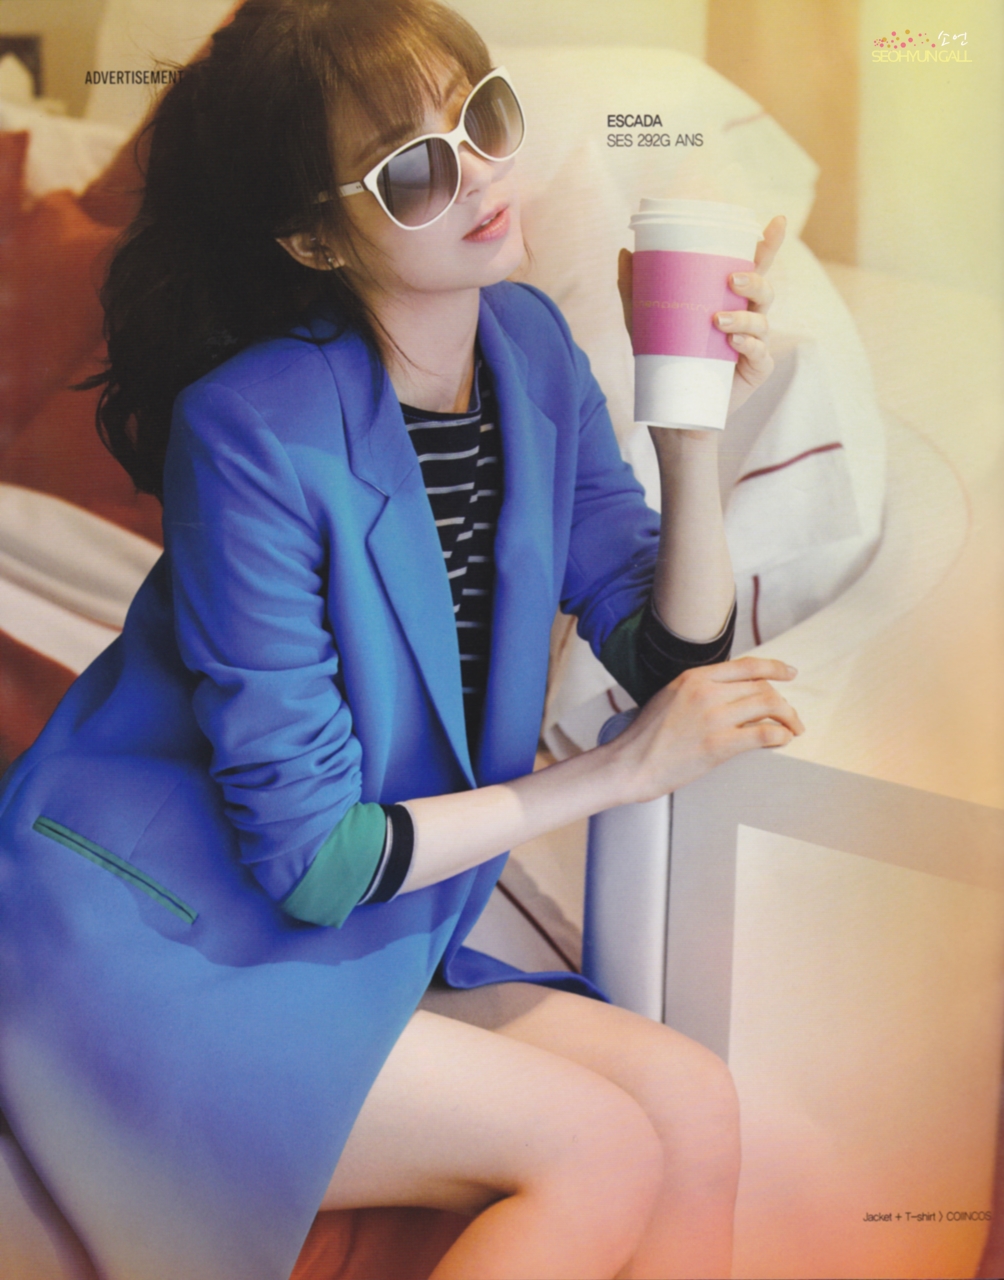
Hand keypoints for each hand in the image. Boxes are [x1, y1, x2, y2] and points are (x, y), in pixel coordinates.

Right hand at [607, 656, 803, 804]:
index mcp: (694, 677)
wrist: (631, 764)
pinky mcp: (718, 744)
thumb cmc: (648, 736)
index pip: (747, 665)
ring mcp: (713, 717)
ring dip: (788, 718)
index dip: (775, 668)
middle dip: (783, 702)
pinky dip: (780, 735)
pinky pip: (763, 733)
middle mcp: (706, 692)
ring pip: (768, 706)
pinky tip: (782, 740)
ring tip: (792, 729)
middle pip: (762, 687)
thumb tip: (735, 693)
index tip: (790, 673)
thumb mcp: (671, 696)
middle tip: (790, 716)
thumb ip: (701, 689)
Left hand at [616, 215, 786, 417]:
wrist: (676, 409)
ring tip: (717, 322)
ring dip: (743, 318)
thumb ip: (636, 289)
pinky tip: (733, 344)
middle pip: (764, 289)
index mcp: (729, 299)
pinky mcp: (756, 369)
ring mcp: (755, 343)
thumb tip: (625, 251)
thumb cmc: (667, 358)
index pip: (754, 266)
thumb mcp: (645, 322)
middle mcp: (747, 316)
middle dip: (754, 280)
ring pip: (762, 320)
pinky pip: (760, 353)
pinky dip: (748, 345)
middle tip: (732, 280)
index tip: (777, 220)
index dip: (769, 243)